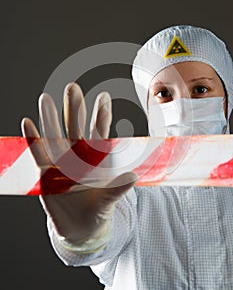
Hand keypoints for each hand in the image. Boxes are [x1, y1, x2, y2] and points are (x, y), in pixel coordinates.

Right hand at [21, 83, 136, 250]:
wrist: (80, 226)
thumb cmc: (97, 207)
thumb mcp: (108, 199)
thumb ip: (117, 188)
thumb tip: (132, 177)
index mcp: (96, 158)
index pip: (99, 133)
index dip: (101, 116)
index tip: (104, 97)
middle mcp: (78, 155)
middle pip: (75, 128)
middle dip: (74, 109)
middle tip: (72, 88)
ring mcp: (61, 162)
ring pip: (54, 136)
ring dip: (50, 119)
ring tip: (45, 99)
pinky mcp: (46, 173)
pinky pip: (38, 154)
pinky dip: (33, 140)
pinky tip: (28, 123)